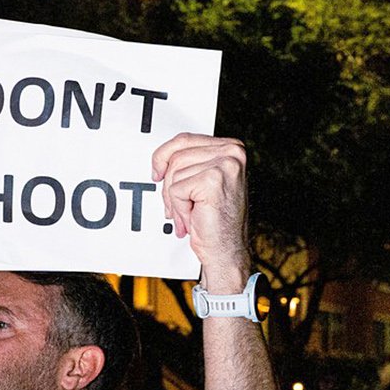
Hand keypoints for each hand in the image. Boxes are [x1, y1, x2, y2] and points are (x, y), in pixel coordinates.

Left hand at [151, 134, 248, 270]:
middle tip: (176, 206)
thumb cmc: (216, 221)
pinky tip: (193, 218)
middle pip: (176, 156)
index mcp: (231, 148)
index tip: (156, 172)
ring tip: (189, 215)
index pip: (184, 139)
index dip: (164, 156)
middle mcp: (232, 152)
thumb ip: (190, 163)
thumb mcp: (203, 182)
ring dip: (175, 199)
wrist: (226, 250)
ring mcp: (225, 165)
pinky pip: (176, 189)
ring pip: (175, 173)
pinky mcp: (213, 180)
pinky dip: (179, 208)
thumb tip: (162, 158)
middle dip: (169, 184)